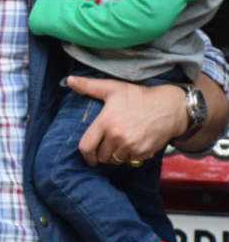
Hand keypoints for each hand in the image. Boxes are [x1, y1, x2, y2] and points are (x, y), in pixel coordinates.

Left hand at [67, 75, 187, 166]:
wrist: (171, 107)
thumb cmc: (140, 96)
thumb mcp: (113, 88)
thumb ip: (89, 86)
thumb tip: (69, 80)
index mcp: (106, 122)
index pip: (86, 147)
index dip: (85, 154)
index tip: (89, 156)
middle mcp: (117, 136)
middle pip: (101, 156)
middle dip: (103, 152)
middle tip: (109, 143)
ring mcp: (131, 146)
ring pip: (115, 160)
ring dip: (116, 155)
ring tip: (122, 142)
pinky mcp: (143, 152)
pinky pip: (130, 161)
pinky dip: (130, 156)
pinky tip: (134, 143)